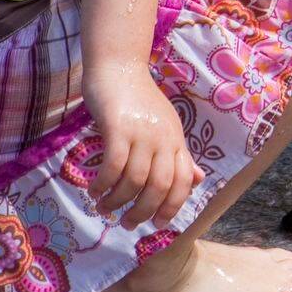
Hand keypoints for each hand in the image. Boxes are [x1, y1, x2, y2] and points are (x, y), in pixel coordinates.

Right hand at [82, 63, 202, 227]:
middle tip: (126, 223)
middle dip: (142, 212)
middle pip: (159, 186)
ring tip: (103, 207)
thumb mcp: (166, 127)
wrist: (119, 67)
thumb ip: (179, 155)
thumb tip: (198, 180)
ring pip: (135, 180)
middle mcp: (163, 138)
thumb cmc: (139, 100)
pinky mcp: (118, 126)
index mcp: (176, 140)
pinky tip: (94, 189)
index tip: (158, 225)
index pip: (184, 181)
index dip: (173, 206)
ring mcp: (142, 132)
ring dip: (117, 201)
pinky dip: (103, 183)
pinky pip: (113, 165)